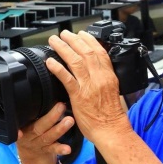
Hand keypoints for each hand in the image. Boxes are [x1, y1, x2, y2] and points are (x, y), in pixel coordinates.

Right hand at [17, 102, 72, 163]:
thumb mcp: (28, 122)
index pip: (25, 116)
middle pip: (38, 126)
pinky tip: (68, 148)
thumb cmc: (32, 132)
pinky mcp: (46, 151)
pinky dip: (60, 149)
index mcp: (23, 124)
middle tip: (61, 106)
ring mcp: (38, 143)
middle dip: (50, 116)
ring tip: (70, 121)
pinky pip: (53, 150)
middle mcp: (29, 134)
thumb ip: (34, 110)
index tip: (31, 104)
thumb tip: (45, 88)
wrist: (31, 157)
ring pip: (48, 137)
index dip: (26, 112)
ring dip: (59, 129)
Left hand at [43, 31, 130, 146]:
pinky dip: (58, 68)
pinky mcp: (79, 96)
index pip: (100, 52)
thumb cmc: (110, 114)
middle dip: (74, 40)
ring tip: (54, 42)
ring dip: (63, 48)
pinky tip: (50, 62)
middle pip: (86, 52)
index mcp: (108, 75)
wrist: (110, 129)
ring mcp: (89, 86)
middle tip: (64, 34)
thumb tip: (94, 69)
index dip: (89, 40)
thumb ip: (103, 77)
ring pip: (75, 61)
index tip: (81, 34)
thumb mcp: (112, 90)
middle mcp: (99, 77)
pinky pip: (67, 78)